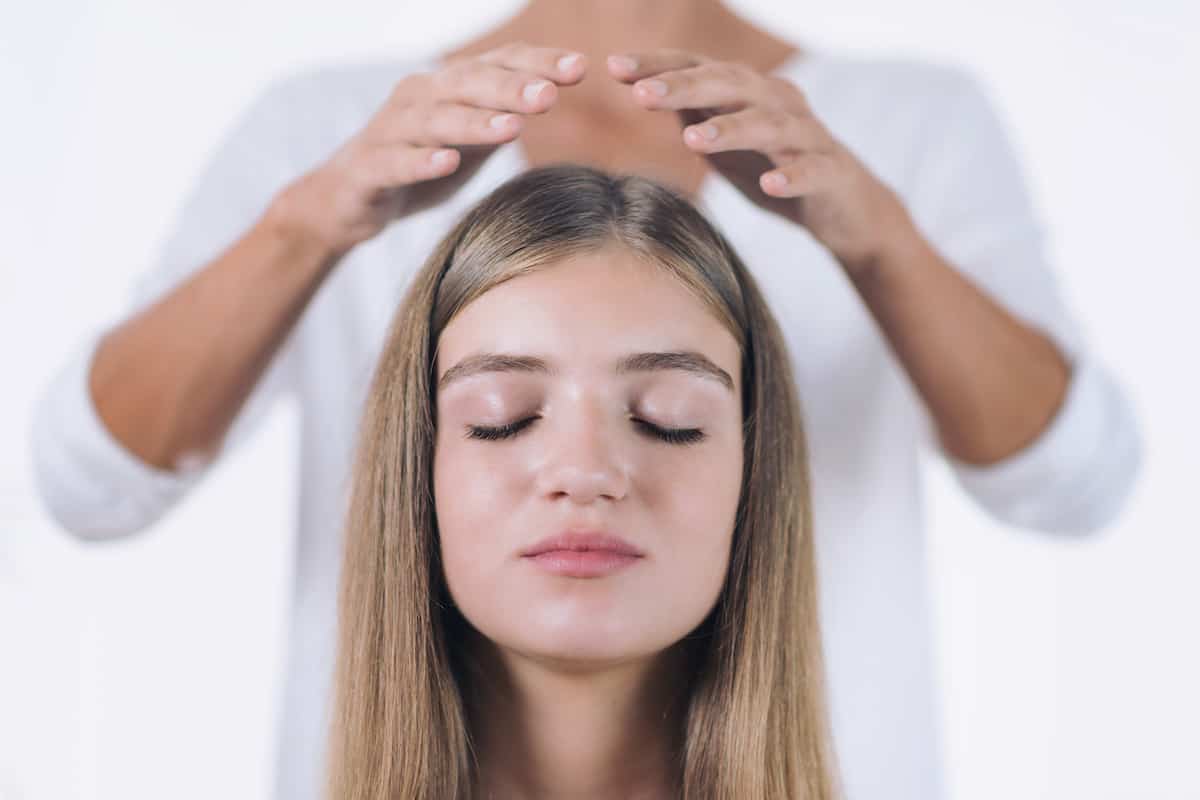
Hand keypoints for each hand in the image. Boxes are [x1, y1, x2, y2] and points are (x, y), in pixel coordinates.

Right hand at [283, 42, 585, 254]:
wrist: (346, 200)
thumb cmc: (415, 163)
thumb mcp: (467, 139)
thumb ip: (501, 115)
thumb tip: (552, 90)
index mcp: (446, 87)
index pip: (496, 64)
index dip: (537, 63)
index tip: (580, 68)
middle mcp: (417, 98)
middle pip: (468, 84)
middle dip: (512, 88)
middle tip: (552, 95)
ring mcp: (389, 131)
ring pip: (435, 121)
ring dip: (474, 122)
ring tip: (512, 128)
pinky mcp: (367, 168)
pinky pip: (394, 162)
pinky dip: (420, 161)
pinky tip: (447, 162)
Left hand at [607, 49, 913, 272]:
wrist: (846, 209)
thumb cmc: (777, 169)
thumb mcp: (727, 143)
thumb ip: (692, 115)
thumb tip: (643, 89)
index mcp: (750, 94)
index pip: (699, 69)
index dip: (659, 66)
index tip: (614, 67)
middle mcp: (779, 103)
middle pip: (730, 85)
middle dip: (684, 88)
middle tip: (641, 96)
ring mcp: (808, 137)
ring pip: (769, 124)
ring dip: (731, 129)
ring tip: (694, 140)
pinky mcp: (832, 173)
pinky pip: (812, 170)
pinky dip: (792, 175)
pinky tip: (770, 186)